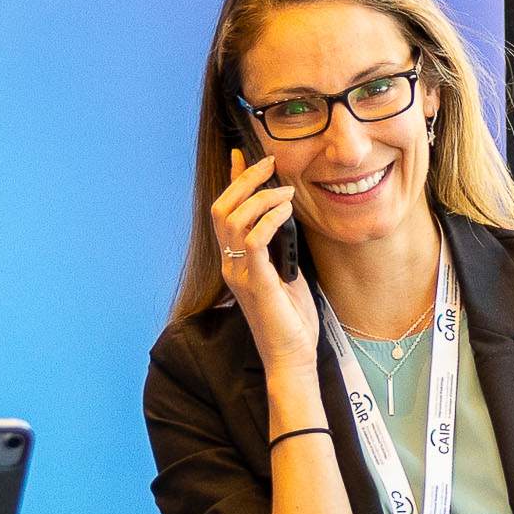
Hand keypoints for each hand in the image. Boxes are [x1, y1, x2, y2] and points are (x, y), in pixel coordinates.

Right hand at [211, 149, 319, 376]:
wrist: (291, 357)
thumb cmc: (290, 318)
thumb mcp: (285, 272)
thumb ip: (279, 246)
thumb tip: (285, 217)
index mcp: (236, 261)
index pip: (226, 212)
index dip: (233, 181)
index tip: (242, 155)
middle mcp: (231, 264)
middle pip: (222, 209)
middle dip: (244, 180)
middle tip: (268, 162)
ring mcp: (240, 274)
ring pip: (233, 220)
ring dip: (260, 197)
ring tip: (285, 190)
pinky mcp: (256, 283)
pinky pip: (254, 241)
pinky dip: (269, 219)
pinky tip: (285, 211)